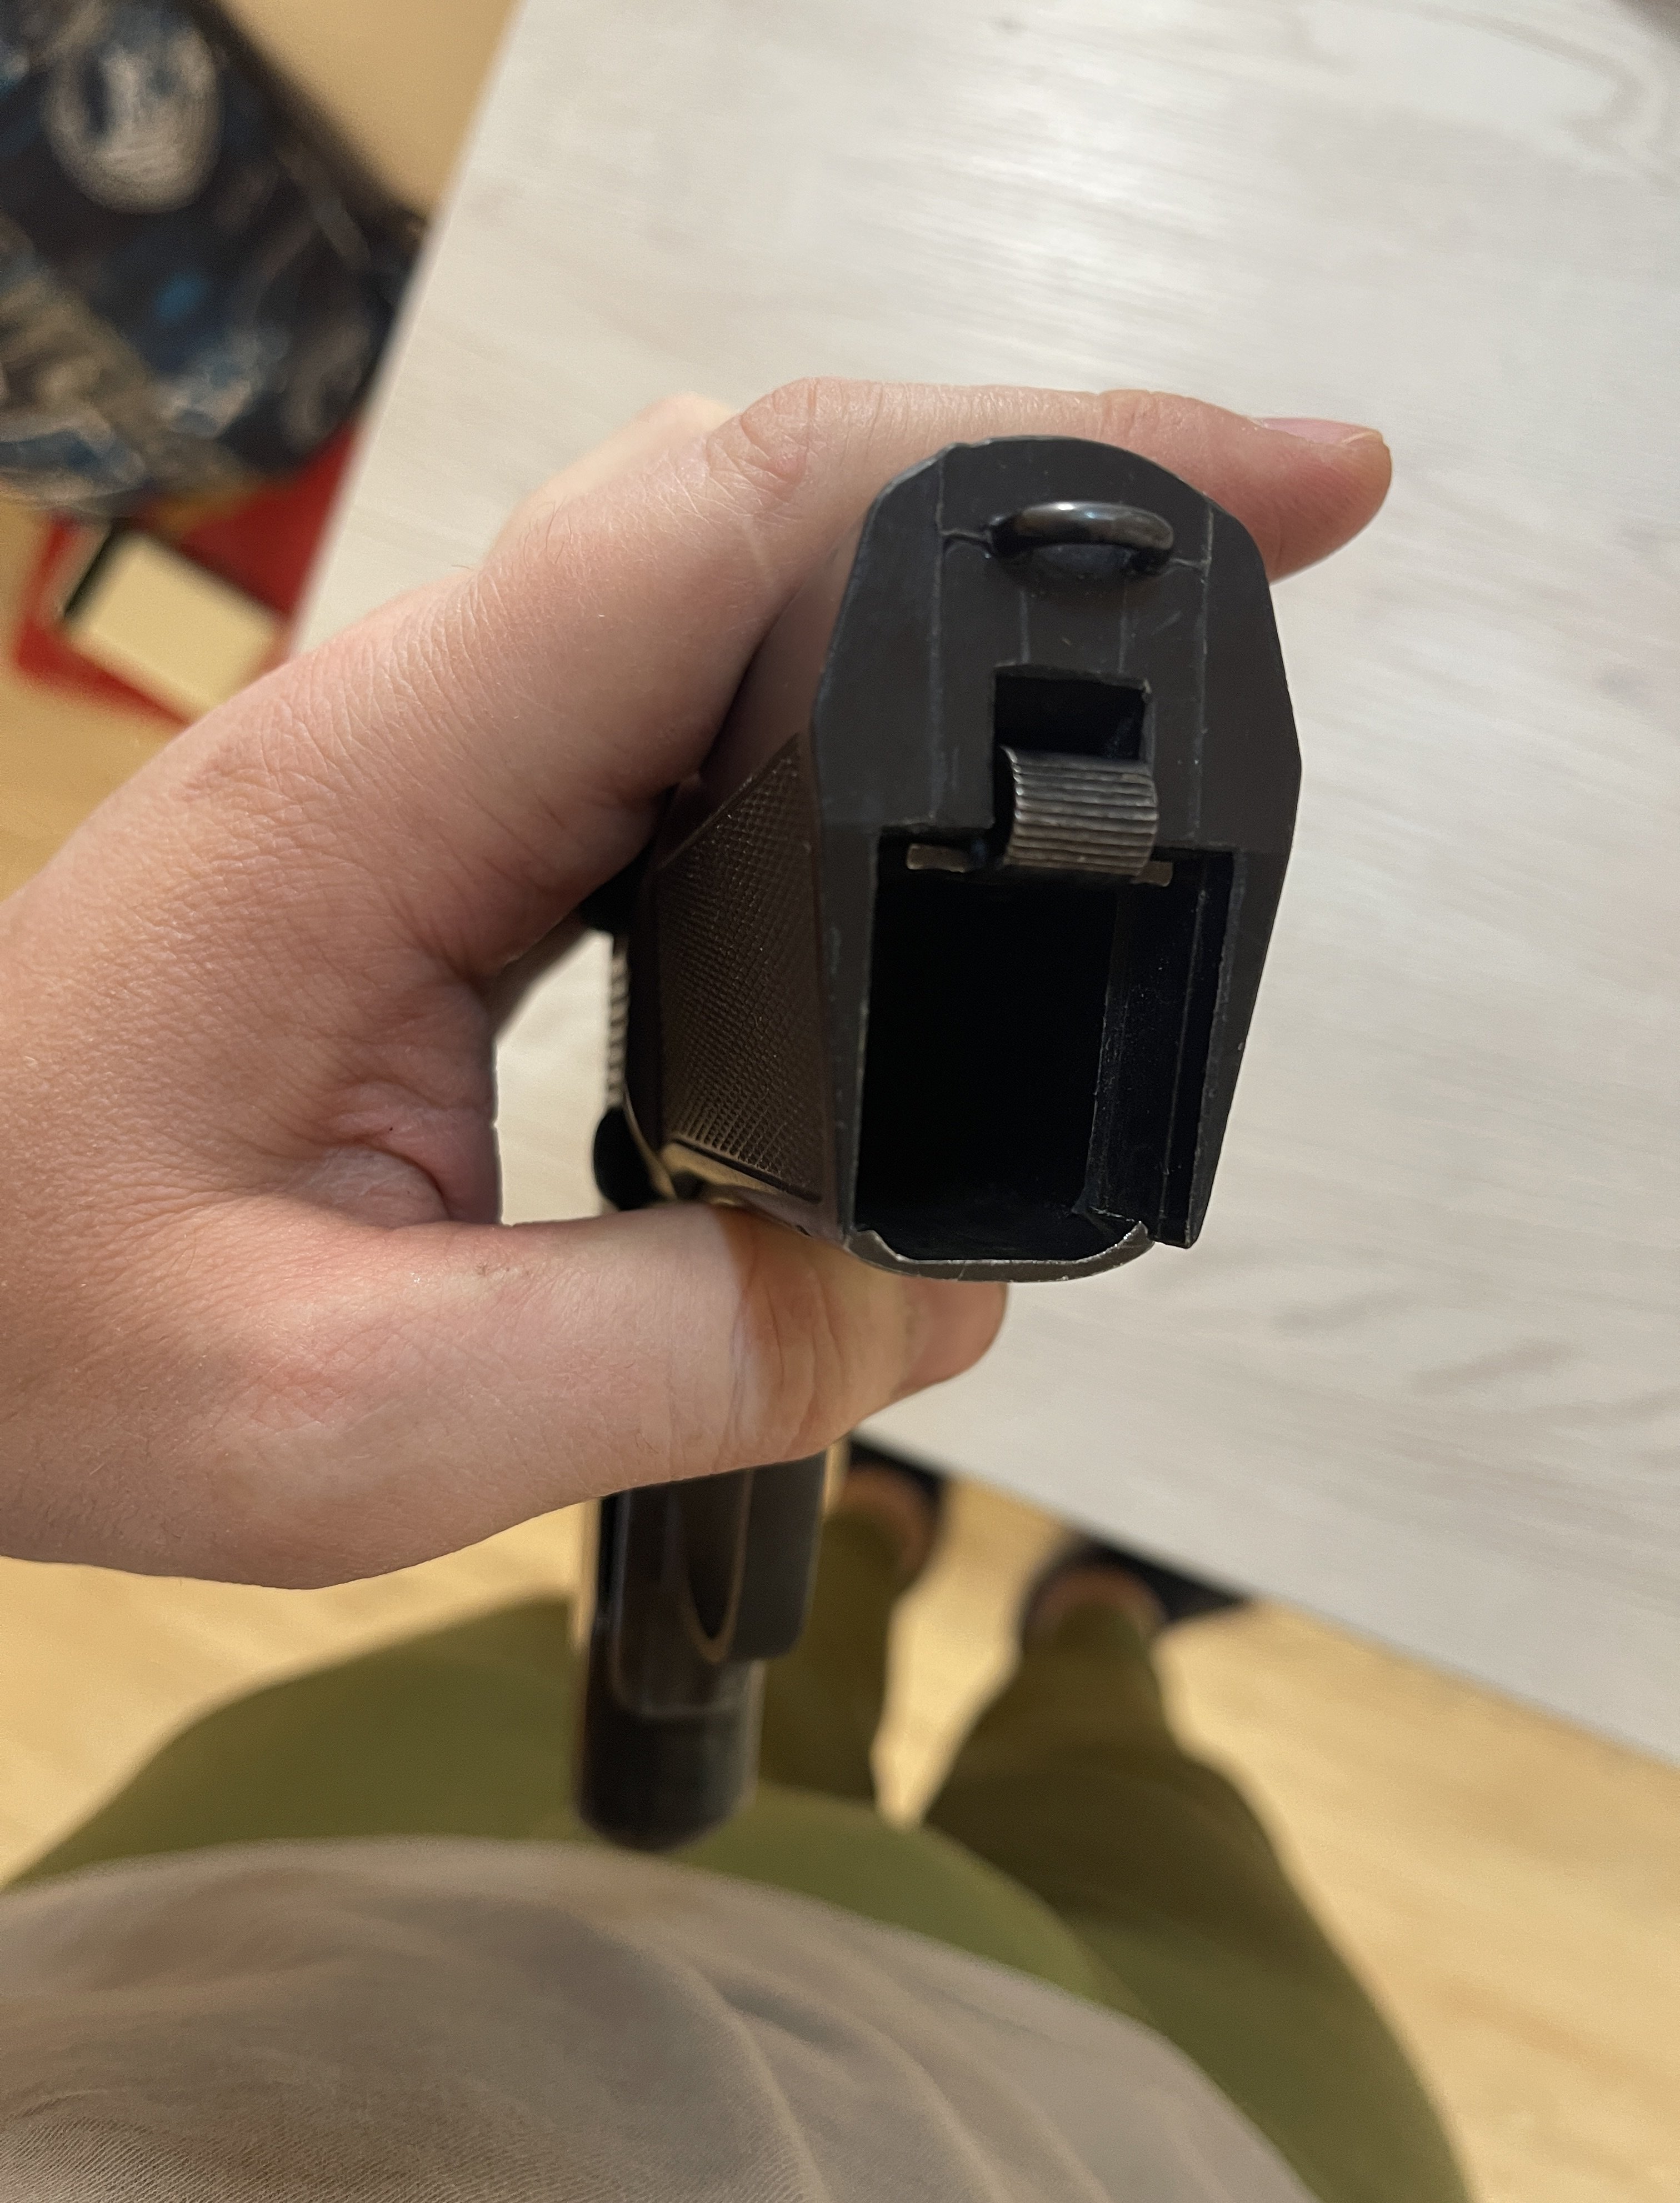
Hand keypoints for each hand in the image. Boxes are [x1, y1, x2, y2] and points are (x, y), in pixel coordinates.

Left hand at [0, 381, 1388, 1583]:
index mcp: (394, 797)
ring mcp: (438, 759)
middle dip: (1046, 484)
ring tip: (1153, 633)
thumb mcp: (361, 1418)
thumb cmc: (21, 1326)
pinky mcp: (454, 822)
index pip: (738, 521)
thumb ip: (680, 1356)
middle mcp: (422, 729)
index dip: (1020, 461)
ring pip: (739, 579)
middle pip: (773, 500)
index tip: (1251, 490)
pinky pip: (687, 688)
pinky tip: (940, 751)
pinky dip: (852, 686)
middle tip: (1271, 531)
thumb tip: (931, 1296)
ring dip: (952, 579)